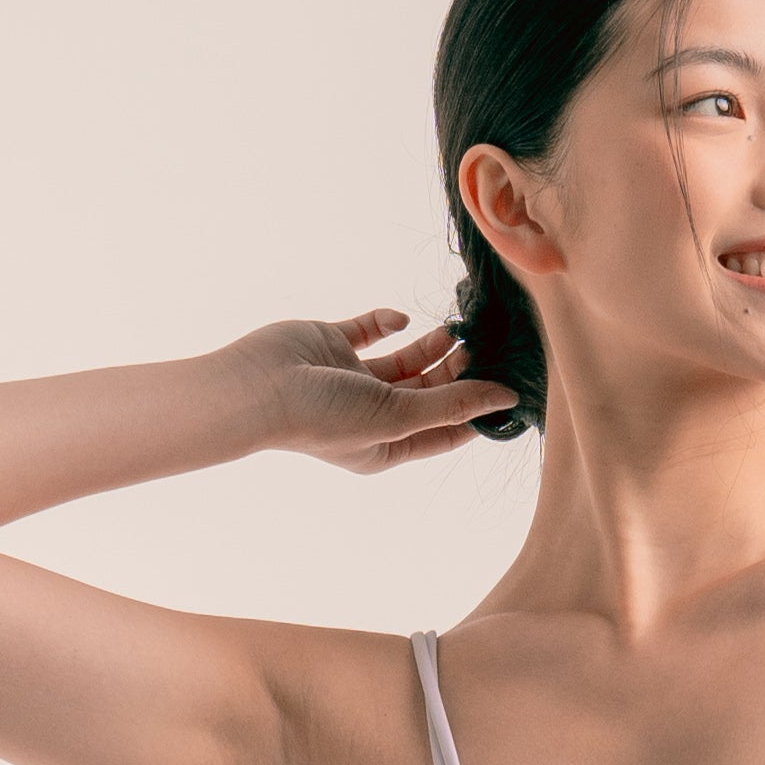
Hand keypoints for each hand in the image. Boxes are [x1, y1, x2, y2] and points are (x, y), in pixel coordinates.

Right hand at [229, 308, 518, 473]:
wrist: (258, 388)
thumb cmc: (323, 417)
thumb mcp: (398, 416)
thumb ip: (451, 404)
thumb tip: (504, 399)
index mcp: (386, 446)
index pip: (444, 431)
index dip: (475, 412)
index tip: (506, 389)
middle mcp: (371, 415)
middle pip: (428, 391)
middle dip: (455, 372)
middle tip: (481, 346)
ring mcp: (351, 378)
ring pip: (404, 360)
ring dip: (431, 346)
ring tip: (456, 330)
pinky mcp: (332, 344)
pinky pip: (369, 330)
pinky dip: (388, 322)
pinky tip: (401, 318)